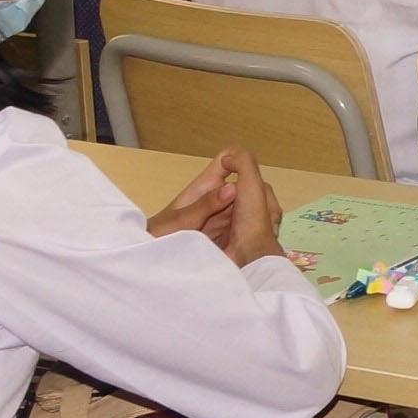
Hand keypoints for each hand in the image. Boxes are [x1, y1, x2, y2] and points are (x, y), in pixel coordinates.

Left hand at [148, 147, 287, 268]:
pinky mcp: (226, 232)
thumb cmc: (156, 236)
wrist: (147, 258)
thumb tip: (232, 188)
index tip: (250, 177)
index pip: (227, 159)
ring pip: (249, 205)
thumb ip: (204, 206)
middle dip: (259, 193)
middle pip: (246, 183)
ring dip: (259, 213)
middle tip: (270, 214)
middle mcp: (217, 197)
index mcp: (205, 186)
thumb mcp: (179, 222)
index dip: (241, 159)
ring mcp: (223, 214)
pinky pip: (245, 225)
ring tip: (269, 229)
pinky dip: (254, 230)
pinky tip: (260, 241)